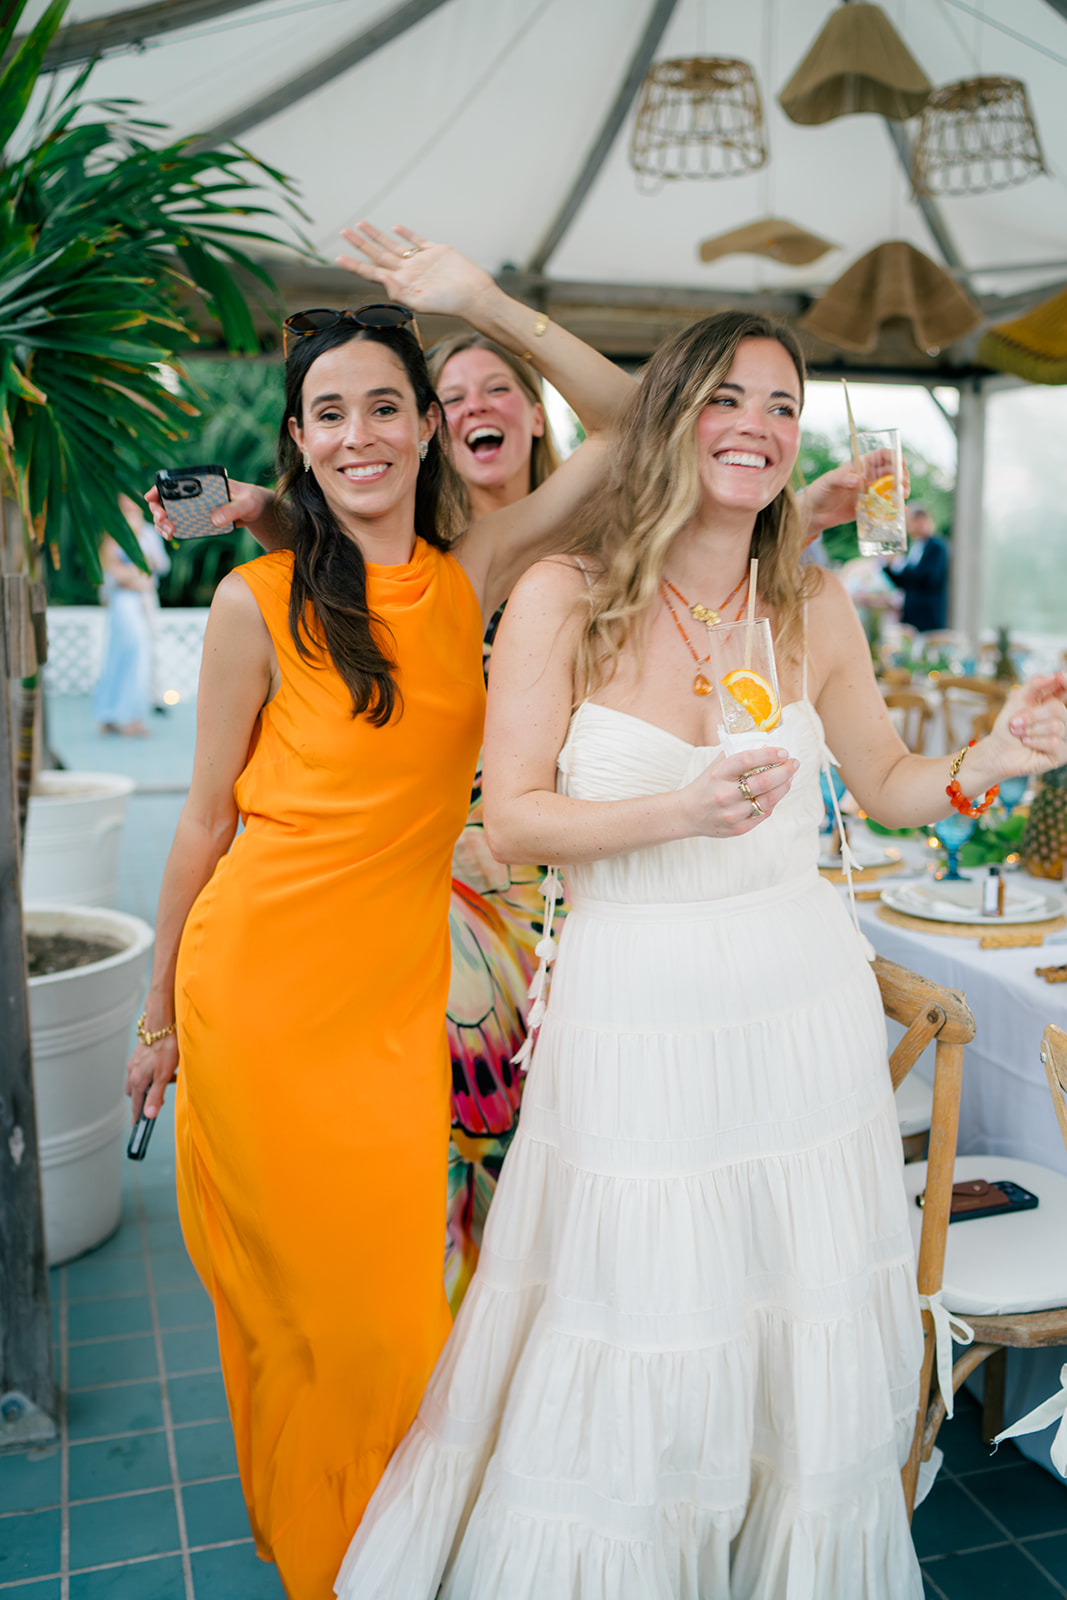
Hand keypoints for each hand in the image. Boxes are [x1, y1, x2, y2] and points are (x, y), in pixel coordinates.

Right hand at [125, 1033, 178, 1123]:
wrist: (161, 1023)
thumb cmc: (166, 1048)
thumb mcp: (164, 1075)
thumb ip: (156, 1096)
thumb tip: (149, 1115)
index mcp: (137, 1080)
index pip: (136, 1105)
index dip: (138, 1117)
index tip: (138, 1128)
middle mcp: (132, 1072)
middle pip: (135, 1094)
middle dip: (144, 1099)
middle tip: (160, 1099)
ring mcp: (134, 1063)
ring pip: (139, 1080)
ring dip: (150, 1084)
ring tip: (169, 1080)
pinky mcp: (139, 1055)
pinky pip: (143, 1070)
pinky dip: (152, 1073)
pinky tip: (166, 1067)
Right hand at [144, 480, 276, 544]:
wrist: (256, 511)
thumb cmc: (251, 500)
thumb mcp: (247, 503)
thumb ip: (233, 509)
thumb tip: (214, 520)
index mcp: (202, 481)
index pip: (174, 481)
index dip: (159, 488)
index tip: (151, 497)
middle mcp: (193, 493)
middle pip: (166, 499)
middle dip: (158, 509)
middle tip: (163, 519)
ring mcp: (192, 507)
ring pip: (169, 514)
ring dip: (162, 523)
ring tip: (169, 532)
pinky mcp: (196, 520)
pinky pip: (179, 524)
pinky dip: (172, 530)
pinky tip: (172, 536)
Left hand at [337, 222, 496, 320]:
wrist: (475, 295)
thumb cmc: (450, 303)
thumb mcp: (421, 301)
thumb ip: (398, 291)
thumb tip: (380, 277)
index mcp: (401, 284)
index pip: (372, 273)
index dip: (355, 265)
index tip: (338, 257)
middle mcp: (407, 272)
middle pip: (378, 255)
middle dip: (360, 243)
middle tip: (343, 231)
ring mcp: (420, 261)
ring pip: (392, 245)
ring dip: (376, 235)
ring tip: (361, 224)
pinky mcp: (435, 252)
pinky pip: (416, 241)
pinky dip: (405, 234)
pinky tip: (395, 228)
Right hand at [680, 746, 797, 837]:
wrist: (687, 814)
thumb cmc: (707, 785)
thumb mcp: (716, 766)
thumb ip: (737, 753)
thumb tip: (766, 742)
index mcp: (717, 774)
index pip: (746, 760)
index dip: (768, 754)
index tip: (783, 751)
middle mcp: (724, 794)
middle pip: (763, 781)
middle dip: (784, 771)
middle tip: (794, 763)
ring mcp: (731, 813)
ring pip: (768, 800)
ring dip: (784, 787)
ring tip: (789, 778)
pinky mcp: (738, 828)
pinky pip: (764, 814)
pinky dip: (773, 802)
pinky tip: (776, 793)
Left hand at [797, 450, 909, 540]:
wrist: (815, 513)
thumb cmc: (820, 491)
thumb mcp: (829, 481)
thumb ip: (842, 478)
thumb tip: (858, 480)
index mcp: (862, 465)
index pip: (883, 456)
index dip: (895, 456)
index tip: (901, 463)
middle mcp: (870, 477)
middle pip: (893, 472)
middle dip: (902, 477)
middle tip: (903, 486)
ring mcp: (871, 493)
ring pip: (893, 489)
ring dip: (901, 491)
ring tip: (903, 497)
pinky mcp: (870, 508)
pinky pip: (886, 507)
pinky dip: (896, 508)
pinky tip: (901, 511)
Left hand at [978, 674, 1066, 781]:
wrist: (998, 750)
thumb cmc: (1007, 726)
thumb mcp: (1017, 699)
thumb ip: (1035, 684)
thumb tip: (1054, 675)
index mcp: (1053, 701)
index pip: (1066, 688)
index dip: (1066, 682)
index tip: (1060, 677)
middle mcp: (1062, 718)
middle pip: (1057, 708)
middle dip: (1031, 716)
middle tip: (1014, 722)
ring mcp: (1064, 736)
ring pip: (1055, 726)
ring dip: (1030, 730)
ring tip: (1019, 734)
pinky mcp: (1062, 754)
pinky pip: (1055, 743)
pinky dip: (1035, 743)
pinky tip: (1028, 744)